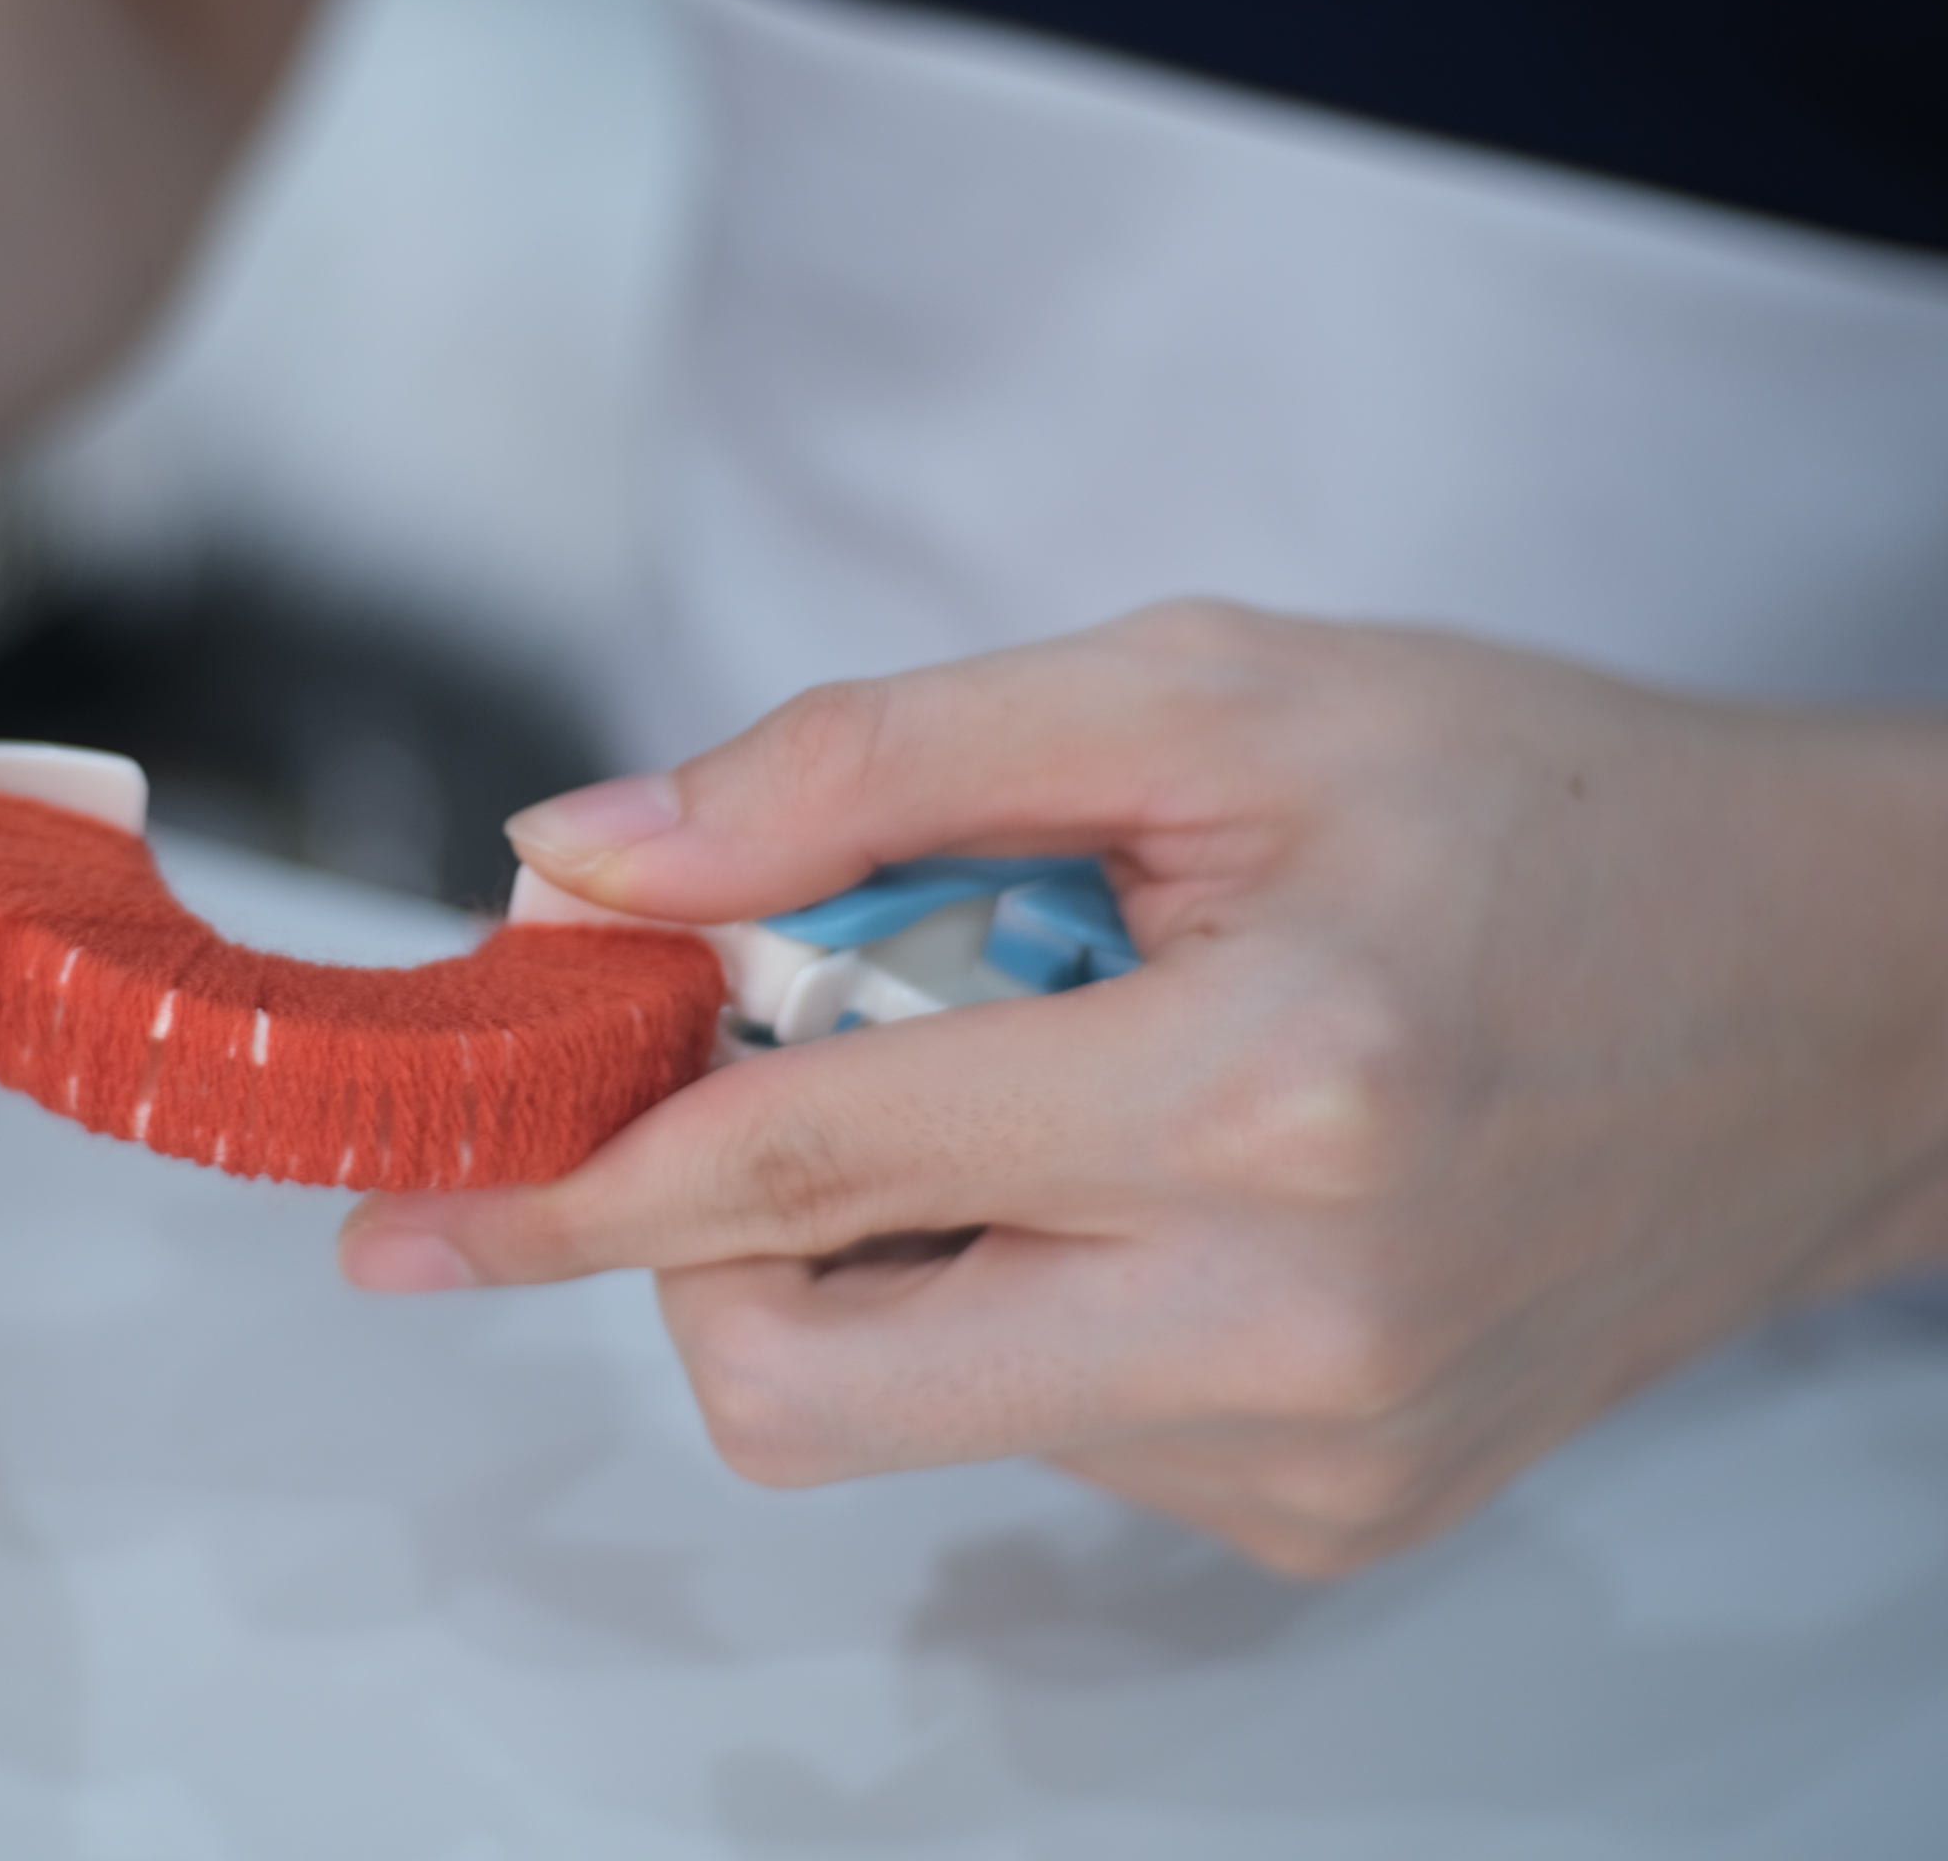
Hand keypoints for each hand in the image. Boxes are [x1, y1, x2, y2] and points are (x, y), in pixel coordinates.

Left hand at [338, 602, 1947, 1574]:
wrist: (1830, 1003)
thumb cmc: (1529, 804)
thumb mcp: (1201, 693)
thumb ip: (867, 766)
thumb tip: (591, 858)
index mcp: (1268, 1089)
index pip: (798, 1169)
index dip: (565, 1184)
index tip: (408, 1220)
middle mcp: (1289, 1326)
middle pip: (802, 1387)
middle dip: (702, 1249)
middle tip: (783, 1075)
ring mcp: (1310, 1459)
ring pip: (915, 1401)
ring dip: (889, 1241)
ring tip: (1062, 1075)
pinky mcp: (1327, 1519)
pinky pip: (1041, 1426)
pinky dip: (1011, 1294)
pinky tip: (1149, 1173)